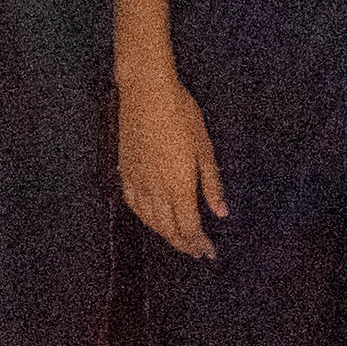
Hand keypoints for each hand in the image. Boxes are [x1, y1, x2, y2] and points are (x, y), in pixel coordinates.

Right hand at [117, 62, 224, 261]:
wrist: (145, 92)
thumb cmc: (181, 114)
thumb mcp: (204, 147)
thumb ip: (211, 183)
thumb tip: (221, 213)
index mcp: (178, 185)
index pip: (188, 226)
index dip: (198, 243)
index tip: (209, 252)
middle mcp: (156, 190)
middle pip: (168, 228)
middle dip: (183, 243)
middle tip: (196, 251)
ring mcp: (138, 181)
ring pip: (150, 220)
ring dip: (165, 234)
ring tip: (178, 240)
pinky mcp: (125, 171)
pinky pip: (134, 204)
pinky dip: (145, 218)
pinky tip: (151, 219)